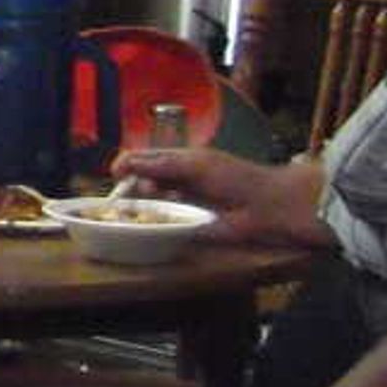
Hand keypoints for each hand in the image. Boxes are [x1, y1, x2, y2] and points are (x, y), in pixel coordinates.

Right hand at [108, 143, 319, 245]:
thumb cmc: (237, 178)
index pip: (145, 159)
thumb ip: (160, 164)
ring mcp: (185, 205)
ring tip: (146, 203)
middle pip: (144, 181)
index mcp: (181, 161)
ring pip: (153, 203)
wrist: (271, 207)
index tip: (116, 174)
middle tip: (129, 192)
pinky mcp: (191, 227)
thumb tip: (126, 163)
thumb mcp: (195, 165)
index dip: (128, 164)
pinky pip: (166, 225)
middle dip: (133, 185)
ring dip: (145, 203)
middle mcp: (180, 182)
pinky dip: (157, 221)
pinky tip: (156, 219)